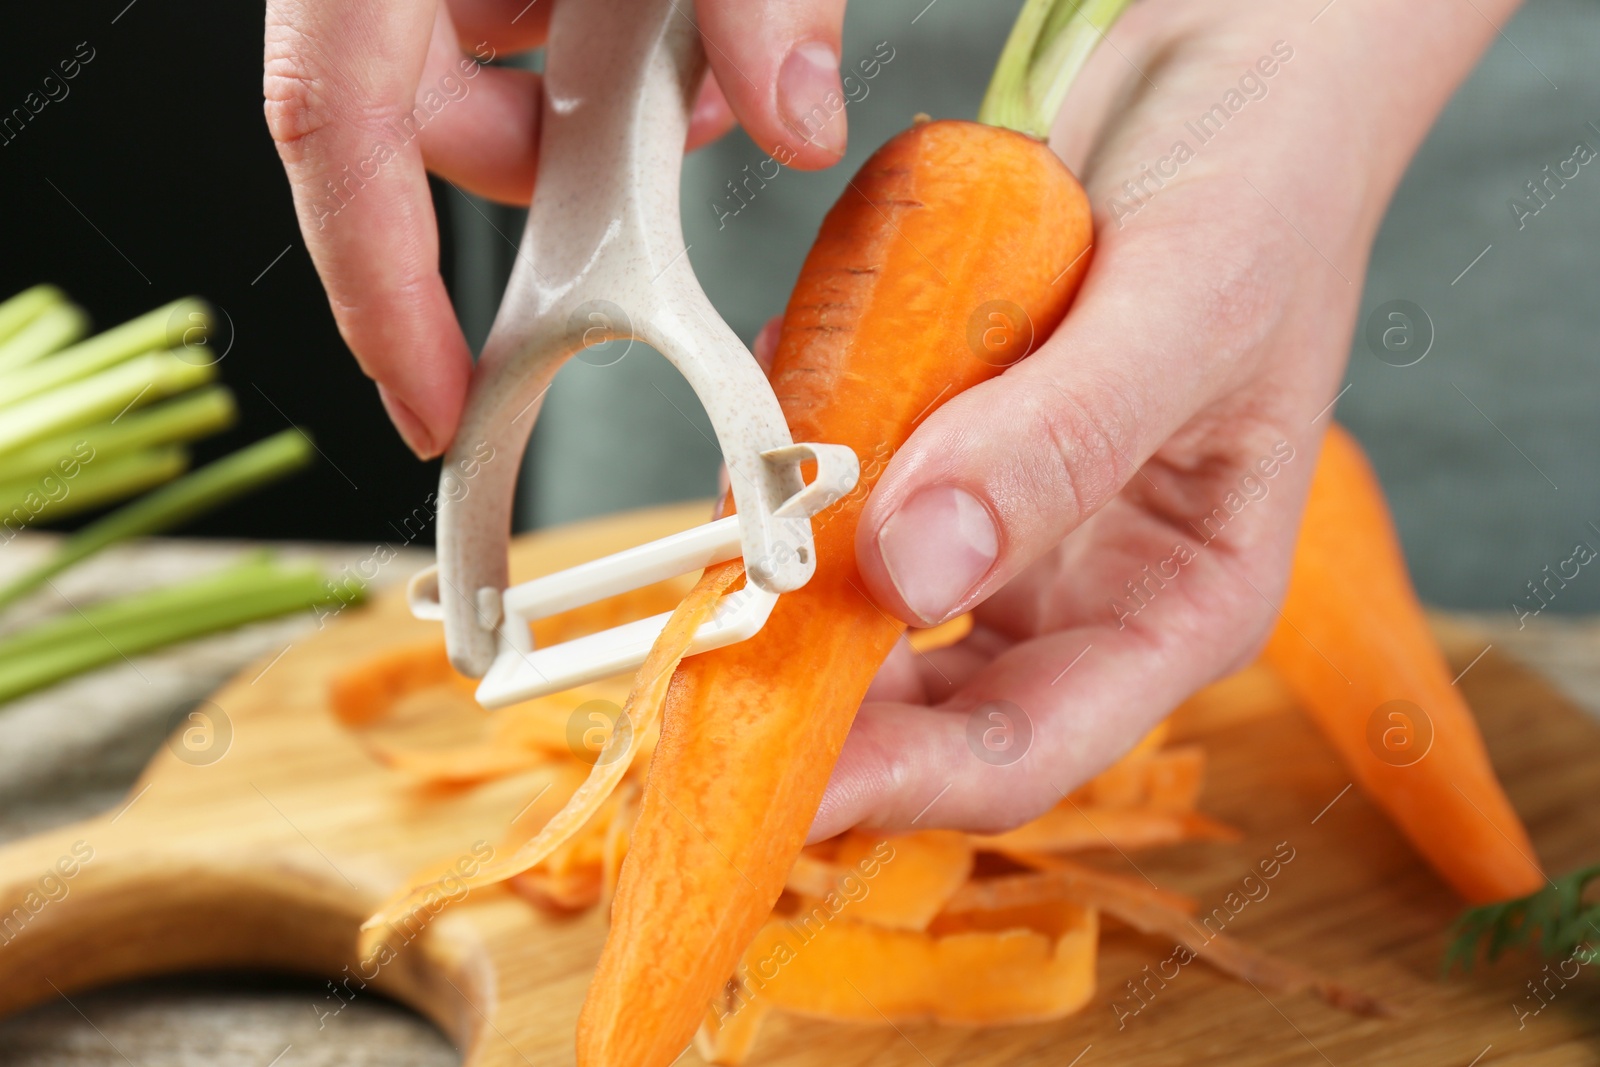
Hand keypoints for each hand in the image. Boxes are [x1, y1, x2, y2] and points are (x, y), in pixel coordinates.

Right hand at [264, 0, 852, 457]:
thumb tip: (797, 125)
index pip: (337, 127)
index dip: (379, 289)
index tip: (438, 410)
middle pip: (404, 124)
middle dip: (543, 180)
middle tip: (655, 168)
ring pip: (463, 84)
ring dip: (582, 119)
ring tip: (690, 73)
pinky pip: (500, 33)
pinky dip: (586, 67)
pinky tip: (671, 36)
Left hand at [808, 0, 1522, 839]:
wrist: (1225, 61)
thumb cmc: (1261, 177)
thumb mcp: (1184, 305)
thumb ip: (1057, 443)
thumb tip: (916, 569)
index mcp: (1179, 601)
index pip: (1027, 748)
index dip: (899, 785)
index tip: (777, 784)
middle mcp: (1086, 586)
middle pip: (928, 710)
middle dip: (814, 710)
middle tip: (698, 691)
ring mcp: (1008, 522)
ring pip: (869, 616)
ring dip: (791, 598)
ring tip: (727, 559)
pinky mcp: (946, 448)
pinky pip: (847, 499)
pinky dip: (799, 484)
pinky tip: (777, 443)